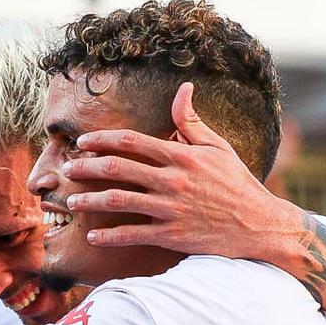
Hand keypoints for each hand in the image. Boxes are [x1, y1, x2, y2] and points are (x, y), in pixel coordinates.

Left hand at [63, 82, 308, 264]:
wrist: (257, 224)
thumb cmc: (236, 183)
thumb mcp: (218, 147)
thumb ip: (192, 121)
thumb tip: (182, 89)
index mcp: (181, 156)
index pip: (132, 142)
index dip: (102, 140)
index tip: (83, 141)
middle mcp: (173, 181)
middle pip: (119, 169)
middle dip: (88, 168)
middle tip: (68, 169)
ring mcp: (171, 209)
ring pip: (120, 201)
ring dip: (91, 201)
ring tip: (72, 202)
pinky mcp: (172, 235)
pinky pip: (133, 235)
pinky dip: (110, 236)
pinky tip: (93, 236)